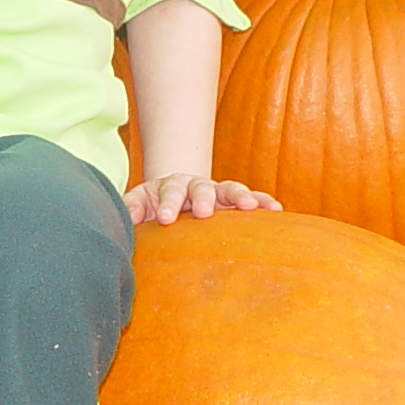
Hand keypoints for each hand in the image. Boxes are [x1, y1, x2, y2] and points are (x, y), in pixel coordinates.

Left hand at [125, 174, 279, 224]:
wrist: (170, 201)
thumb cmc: (151, 209)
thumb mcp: (137, 206)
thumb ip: (131, 209)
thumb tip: (128, 217)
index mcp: (169, 186)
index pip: (169, 192)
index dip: (167, 204)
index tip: (165, 218)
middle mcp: (195, 185)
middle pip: (200, 187)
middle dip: (202, 199)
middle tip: (203, 213)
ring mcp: (216, 192)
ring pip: (228, 189)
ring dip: (239, 196)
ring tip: (251, 206)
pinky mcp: (231, 202)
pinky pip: (250, 199)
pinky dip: (262, 201)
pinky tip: (276, 208)